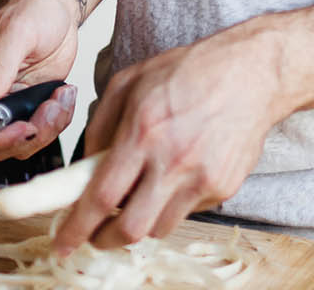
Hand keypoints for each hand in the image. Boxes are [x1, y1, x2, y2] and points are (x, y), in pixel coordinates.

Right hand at [0, 0, 84, 159]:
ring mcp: (9, 103)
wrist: (57, 6)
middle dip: (26, 137)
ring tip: (62, 97)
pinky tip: (65, 94)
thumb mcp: (16, 33)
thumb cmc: (33, 10)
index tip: (24, 125)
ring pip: (20, 143)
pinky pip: (41, 131)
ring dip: (47, 129)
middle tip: (50, 111)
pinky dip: (59, 120)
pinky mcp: (31, 105)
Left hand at [56, 22, 283, 253]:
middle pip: (131, 228)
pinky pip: (187, 213)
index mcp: (143, 132)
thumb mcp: (128, 82)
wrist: (251, 73)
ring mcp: (202, 178)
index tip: (63, 242)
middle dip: (106, 240)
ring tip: (141, 194)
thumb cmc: (190, 71)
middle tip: (96, 235)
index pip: (102, 196)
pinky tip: (176, 176)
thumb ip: (100, 126)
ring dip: (141, 220)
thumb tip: (84, 166)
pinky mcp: (223, 188)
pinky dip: (172, 204)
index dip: (78, 227)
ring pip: (159, 228)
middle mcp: (173, 161)